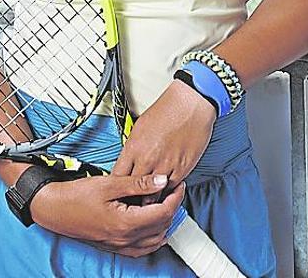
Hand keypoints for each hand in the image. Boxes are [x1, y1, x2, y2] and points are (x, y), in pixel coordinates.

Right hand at [29, 173, 185, 257]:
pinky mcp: (114, 246)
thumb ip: (137, 183)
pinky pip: (142, 249)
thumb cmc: (76, 196)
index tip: (179, 185)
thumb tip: (161, 181)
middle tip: (173, 190)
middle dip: (172, 208)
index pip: (163, 213)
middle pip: (162, 226)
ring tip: (165, 204)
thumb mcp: (109, 183)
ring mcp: (119, 245)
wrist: (54, 209)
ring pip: (155, 240)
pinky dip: (153, 239)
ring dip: (164, 223)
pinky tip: (153, 228)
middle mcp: (125, 238)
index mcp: (126, 223)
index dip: (175, 198)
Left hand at [112, 80, 215, 196]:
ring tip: (147, 202)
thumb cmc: (167, 110)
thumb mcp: (139, 127)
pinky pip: (170, 190)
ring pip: (152, 196)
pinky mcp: (181, 170)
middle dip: (131, 198)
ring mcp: (164, 166)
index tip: (118, 192)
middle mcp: (147, 159)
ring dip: (149, 199)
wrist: (190, 104)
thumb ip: (133, 148)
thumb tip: (128, 160)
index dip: (117, 188)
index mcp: (133, 148)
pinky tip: (164, 192)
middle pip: (133, 191)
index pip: (118, 177)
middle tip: (130, 203)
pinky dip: (166, 193)